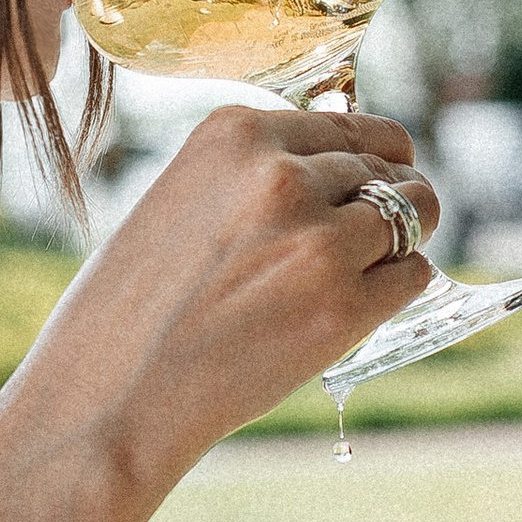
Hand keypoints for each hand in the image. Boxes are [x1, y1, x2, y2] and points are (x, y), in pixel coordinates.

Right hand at [4, 104, 441, 494]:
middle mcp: (281, 174)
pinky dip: (402, 284)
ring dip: (406, 236)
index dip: (370, 152)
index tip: (378, 171)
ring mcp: (317, 241)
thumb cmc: (128, 308)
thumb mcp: (180, 200)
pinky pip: (413, 275)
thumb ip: (251, 176)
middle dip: (391, 194)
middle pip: (384, 165)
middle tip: (382, 229)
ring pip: (414, 212)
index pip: (346, 123)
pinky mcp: (342, 308)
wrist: (107, 398)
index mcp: (234, 133)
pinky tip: (371, 301)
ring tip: (381, 263)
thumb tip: (332, 168)